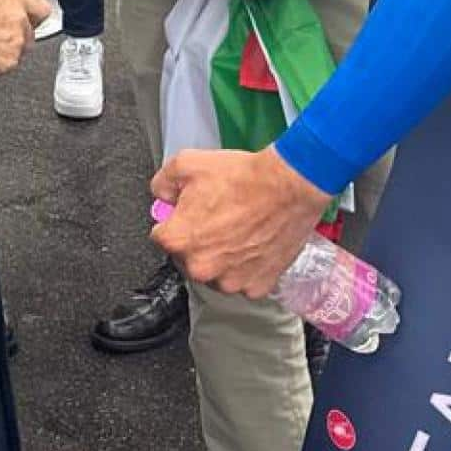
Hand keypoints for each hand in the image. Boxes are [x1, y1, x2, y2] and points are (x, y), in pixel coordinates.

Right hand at [0, 0, 53, 76]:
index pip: (40, 7)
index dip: (33, 15)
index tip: (27, 18)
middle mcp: (18, 19)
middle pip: (31, 33)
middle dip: (17, 36)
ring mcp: (16, 42)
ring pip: (20, 52)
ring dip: (7, 52)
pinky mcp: (8, 63)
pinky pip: (7, 68)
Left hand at [150, 146, 331, 297]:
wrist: (289, 186)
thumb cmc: (244, 177)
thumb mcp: (187, 163)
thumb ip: (162, 183)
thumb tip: (162, 197)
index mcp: (178, 240)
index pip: (161, 236)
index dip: (176, 220)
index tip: (190, 213)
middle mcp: (201, 267)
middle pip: (188, 258)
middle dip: (198, 241)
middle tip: (219, 219)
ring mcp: (229, 281)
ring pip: (215, 272)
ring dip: (221, 258)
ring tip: (238, 231)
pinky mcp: (256, 287)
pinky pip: (242, 280)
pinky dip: (246, 267)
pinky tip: (253, 244)